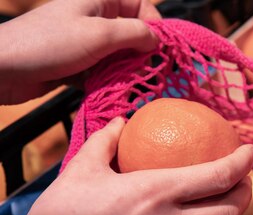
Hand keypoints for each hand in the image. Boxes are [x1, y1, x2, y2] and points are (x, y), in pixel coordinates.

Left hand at [0, 0, 160, 103]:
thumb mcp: (100, 35)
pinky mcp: (76, 63)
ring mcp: (84, 42)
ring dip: (125, 73)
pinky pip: (103, 72)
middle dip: (141, 55)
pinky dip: (108, 83)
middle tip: (146, 74)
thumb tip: (158, 40)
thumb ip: (135, 34)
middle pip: (133, 35)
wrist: (2, 68)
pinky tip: (107, 92)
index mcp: (100, 1)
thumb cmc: (48, 44)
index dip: (156, 28)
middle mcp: (94, 18)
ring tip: (125, 86)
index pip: (141, 7)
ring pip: (119, 57)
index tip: (162, 51)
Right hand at [3, 117, 252, 214]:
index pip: (218, 176)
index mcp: (156, 191)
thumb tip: (124, 122)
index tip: (251, 150)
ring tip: (228, 198)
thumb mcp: (82, 169)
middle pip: (230, 209)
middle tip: (244, 177)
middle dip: (246, 191)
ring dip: (230, 214)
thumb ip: (106, 140)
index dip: (243, 162)